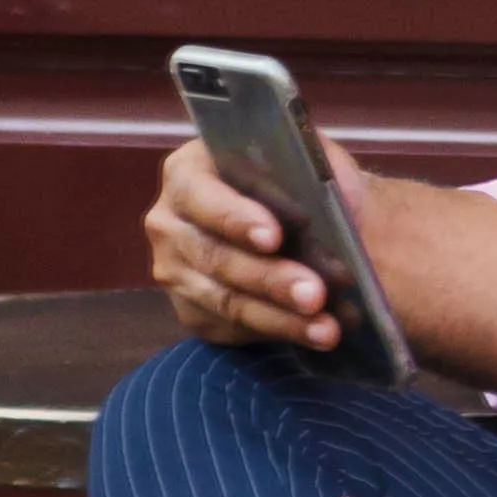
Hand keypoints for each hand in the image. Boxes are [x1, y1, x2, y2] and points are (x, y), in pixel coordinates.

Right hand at [148, 133, 364, 350]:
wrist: (303, 226)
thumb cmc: (302, 185)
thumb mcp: (311, 163)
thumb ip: (313, 170)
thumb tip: (327, 194)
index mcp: (189, 171)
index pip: (202, 193)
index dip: (236, 217)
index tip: (275, 238)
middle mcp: (169, 221)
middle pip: (214, 256)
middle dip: (269, 278)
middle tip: (315, 294)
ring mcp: (175, 270)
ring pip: (225, 300)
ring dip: (280, 317)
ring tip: (326, 327)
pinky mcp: (192, 310)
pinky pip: (230, 328)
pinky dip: (278, 332)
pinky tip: (315, 334)